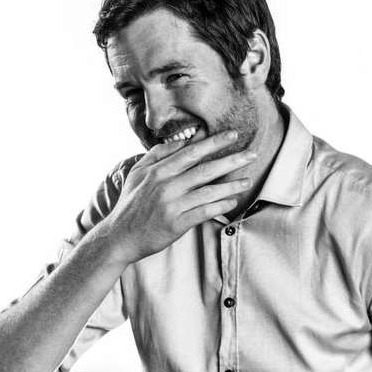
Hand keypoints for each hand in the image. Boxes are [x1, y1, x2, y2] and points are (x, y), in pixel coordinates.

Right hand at [96, 130, 255, 263]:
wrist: (120, 236)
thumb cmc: (131, 203)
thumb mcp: (138, 173)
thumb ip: (158, 154)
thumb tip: (182, 141)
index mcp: (158, 171)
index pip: (191, 152)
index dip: (214, 142)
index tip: (232, 134)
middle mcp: (166, 185)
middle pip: (205, 169)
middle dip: (231, 160)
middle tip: (252, 153)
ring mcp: (172, 205)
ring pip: (208, 191)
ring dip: (231, 185)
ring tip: (247, 181)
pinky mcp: (176, 224)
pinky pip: (204, 212)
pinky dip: (220, 206)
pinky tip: (232, 202)